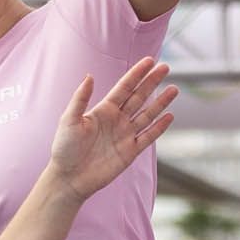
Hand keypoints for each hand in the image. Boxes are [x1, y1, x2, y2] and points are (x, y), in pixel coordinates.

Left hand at [42, 56, 176, 203]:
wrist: (69, 178)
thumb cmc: (64, 148)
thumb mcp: (68, 120)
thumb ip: (80, 98)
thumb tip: (89, 76)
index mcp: (103, 110)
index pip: (124, 87)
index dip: (137, 74)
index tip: (149, 61)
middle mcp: (117, 120)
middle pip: (139, 97)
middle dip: (152, 82)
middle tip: (165, 67)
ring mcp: (125, 135)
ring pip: (147, 115)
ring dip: (160, 102)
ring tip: (174, 89)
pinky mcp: (130, 152)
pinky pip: (148, 137)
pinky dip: (159, 127)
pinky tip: (170, 116)